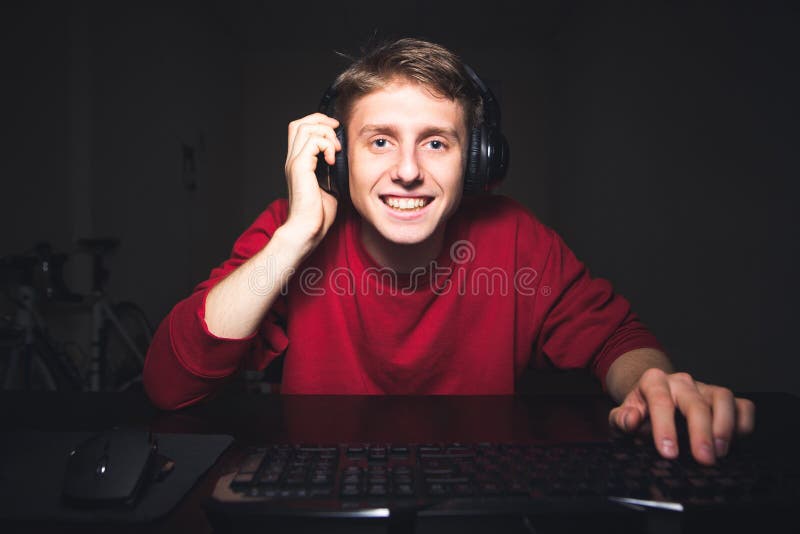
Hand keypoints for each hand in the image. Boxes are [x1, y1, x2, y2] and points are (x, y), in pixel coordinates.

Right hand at [283, 112, 341, 246]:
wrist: (308, 228)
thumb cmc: (318, 214)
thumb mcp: (330, 185)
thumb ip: (332, 169)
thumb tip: (345, 157)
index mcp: (299, 162)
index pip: (300, 129)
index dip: (318, 123)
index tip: (336, 132)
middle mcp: (293, 159)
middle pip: (299, 123)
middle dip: (321, 121)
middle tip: (336, 132)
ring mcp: (294, 162)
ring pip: (305, 127)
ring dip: (325, 133)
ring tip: (335, 149)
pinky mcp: (299, 167)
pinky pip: (312, 141)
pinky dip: (326, 144)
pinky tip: (331, 159)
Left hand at [608, 368, 755, 464]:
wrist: (652, 399)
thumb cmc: (639, 411)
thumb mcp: (621, 415)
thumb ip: (621, 419)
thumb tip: (631, 420)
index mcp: (653, 381)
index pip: (660, 401)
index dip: (664, 427)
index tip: (669, 452)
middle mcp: (681, 381)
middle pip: (695, 402)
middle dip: (701, 432)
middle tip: (703, 459)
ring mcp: (704, 388)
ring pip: (723, 397)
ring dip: (725, 426)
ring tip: (720, 452)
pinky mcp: (722, 399)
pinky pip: (742, 405)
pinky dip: (743, 422)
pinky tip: (736, 440)